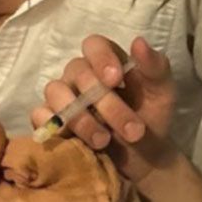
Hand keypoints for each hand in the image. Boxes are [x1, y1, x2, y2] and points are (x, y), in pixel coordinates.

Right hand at [31, 35, 177, 181]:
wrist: (144, 159)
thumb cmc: (151, 119)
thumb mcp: (162, 93)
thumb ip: (155, 67)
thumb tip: (138, 42)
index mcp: (106, 62)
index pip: (94, 45)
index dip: (101, 58)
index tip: (116, 79)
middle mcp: (80, 75)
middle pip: (79, 73)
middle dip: (107, 104)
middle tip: (133, 131)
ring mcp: (62, 97)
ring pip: (56, 92)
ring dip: (81, 118)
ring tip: (104, 140)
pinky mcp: (50, 121)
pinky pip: (39, 115)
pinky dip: (54, 125)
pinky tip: (75, 141)